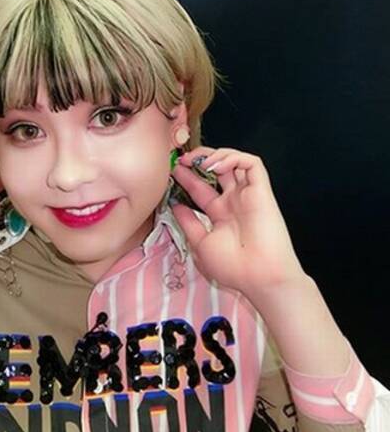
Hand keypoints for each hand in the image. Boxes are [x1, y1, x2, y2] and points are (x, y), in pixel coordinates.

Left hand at [171, 146, 305, 298]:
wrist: (259, 276)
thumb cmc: (232, 267)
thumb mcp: (200, 242)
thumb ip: (188, 222)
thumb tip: (174, 205)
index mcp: (220, 215)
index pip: (200, 189)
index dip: (186, 177)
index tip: (170, 172)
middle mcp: (234, 202)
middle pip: (216, 171)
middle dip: (198, 160)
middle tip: (181, 159)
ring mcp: (248, 195)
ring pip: (234, 162)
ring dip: (215, 155)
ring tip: (197, 160)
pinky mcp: (262, 190)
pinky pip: (252, 164)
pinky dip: (234, 158)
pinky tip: (216, 165)